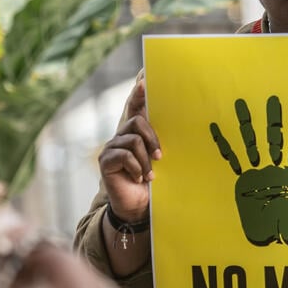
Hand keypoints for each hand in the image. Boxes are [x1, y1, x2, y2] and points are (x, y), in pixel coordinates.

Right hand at [99, 75, 160, 221]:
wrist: (139, 207)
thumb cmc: (153, 184)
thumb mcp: (161, 161)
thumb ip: (162, 144)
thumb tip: (182, 125)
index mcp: (136, 134)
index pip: (135, 107)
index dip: (139, 93)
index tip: (144, 79)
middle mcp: (121, 137)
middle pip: (136, 121)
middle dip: (152, 138)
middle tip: (160, 156)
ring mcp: (111, 148)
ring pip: (133, 139)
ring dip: (145, 159)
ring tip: (150, 174)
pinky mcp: (106, 161)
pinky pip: (124, 155)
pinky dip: (137, 167)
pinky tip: (139, 178)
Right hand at [211, 96, 287, 245]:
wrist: (271, 240)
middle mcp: (274, 168)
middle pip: (273, 137)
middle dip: (273, 118)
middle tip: (272, 97)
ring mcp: (256, 173)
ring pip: (251, 143)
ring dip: (247, 125)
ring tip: (240, 103)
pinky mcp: (242, 181)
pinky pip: (231, 159)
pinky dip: (224, 144)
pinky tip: (215, 126)